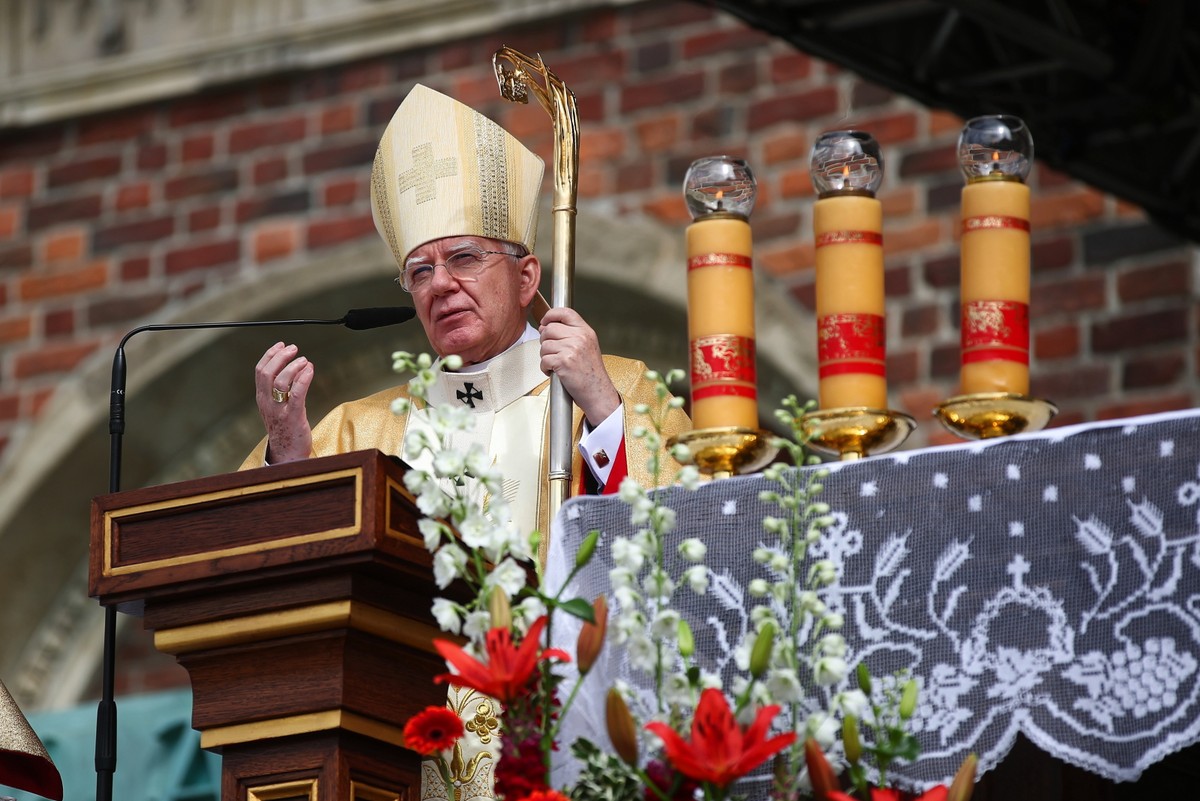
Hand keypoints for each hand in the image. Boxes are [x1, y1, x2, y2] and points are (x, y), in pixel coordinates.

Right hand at [254, 342, 314, 462]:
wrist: (287, 454)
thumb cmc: (285, 428)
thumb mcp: (276, 407)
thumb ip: (279, 390)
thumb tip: (292, 368)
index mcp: (262, 398)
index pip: (260, 371)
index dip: (270, 355)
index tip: (281, 345)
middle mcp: (267, 403)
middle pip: (267, 373)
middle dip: (280, 356)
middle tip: (294, 349)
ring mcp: (279, 410)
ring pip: (280, 381)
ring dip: (293, 366)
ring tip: (305, 361)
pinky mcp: (293, 416)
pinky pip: (297, 393)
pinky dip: (303, 378)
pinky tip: (310, 370)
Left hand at [538, 307, 619, 426]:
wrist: (597, 392)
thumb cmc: (591, 373)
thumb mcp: (587, 347)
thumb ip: (570, 334)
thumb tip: (545, 327)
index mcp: (586, 331)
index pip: (565, 312)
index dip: (550, 315)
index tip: (545, 322)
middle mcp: (580, 337)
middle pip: (549, 329)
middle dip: (545, 341)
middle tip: (552, 352)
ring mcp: (572, 349)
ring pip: (544, 345)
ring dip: (545, 357)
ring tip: (556, 364)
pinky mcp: (564, 362)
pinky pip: (544, 360)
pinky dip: (545, 368)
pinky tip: (554, 372)